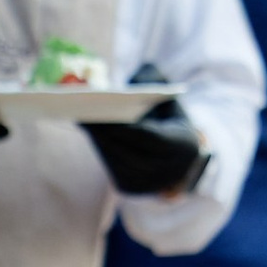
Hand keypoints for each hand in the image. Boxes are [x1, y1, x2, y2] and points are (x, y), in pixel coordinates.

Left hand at [84, 90, 206, 198]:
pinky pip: (113, 168)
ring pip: (119, 161)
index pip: (151, 137)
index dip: (127, 126)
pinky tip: (89, 131)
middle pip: (130, 151)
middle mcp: (171, 170)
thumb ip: (156, 81)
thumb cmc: (169, 118)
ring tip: (82, 119)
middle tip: (84, 111)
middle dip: (106, 132)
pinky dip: (102, 149)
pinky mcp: (133, 188)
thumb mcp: (169, 96)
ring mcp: (152, 184)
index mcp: (184, 146)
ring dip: (99, 141)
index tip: (103, 109)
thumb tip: (135, 77)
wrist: (178, 155)